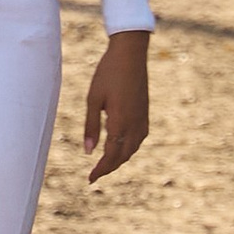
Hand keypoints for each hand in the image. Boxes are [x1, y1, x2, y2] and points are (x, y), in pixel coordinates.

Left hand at [84, 30, 150, 180]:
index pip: (111, 155)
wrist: (130, 54)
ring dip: (119, 159)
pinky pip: (138, 139)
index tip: (90, 179)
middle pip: (123, 156)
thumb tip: (88, 152)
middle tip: (95, 174)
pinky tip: (120, 145)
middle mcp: (135, 124)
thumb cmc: (108, 73)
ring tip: (105, 163)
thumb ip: (91, 126)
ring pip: (132, 149)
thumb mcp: (93, 99)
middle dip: (109, 167)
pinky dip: (129, 148)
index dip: (100, 169)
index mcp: (120, 122)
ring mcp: (142, 119)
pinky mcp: (145, 113)